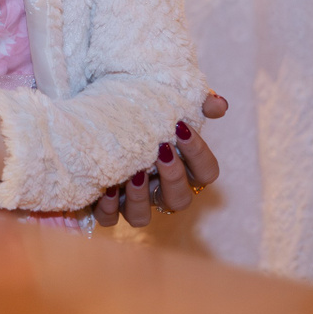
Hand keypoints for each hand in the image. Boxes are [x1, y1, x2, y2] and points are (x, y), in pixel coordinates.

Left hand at [95, 91, 228, 227]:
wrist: (93, 106)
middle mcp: (158, 188)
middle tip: (161, 150)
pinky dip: (107, 207)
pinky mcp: (103, 204)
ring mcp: (131, 200)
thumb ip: (195, 100)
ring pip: (142, 217)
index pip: (206, 172)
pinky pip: (108, 218)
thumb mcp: (161, 94)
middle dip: (173, 177)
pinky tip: (105, 187)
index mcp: (181, 165)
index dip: (198, 154)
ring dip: (139, 197)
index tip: (180, 127)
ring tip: (133, 172)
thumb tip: (219, 104)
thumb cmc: (135, 102)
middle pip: (180, 200)